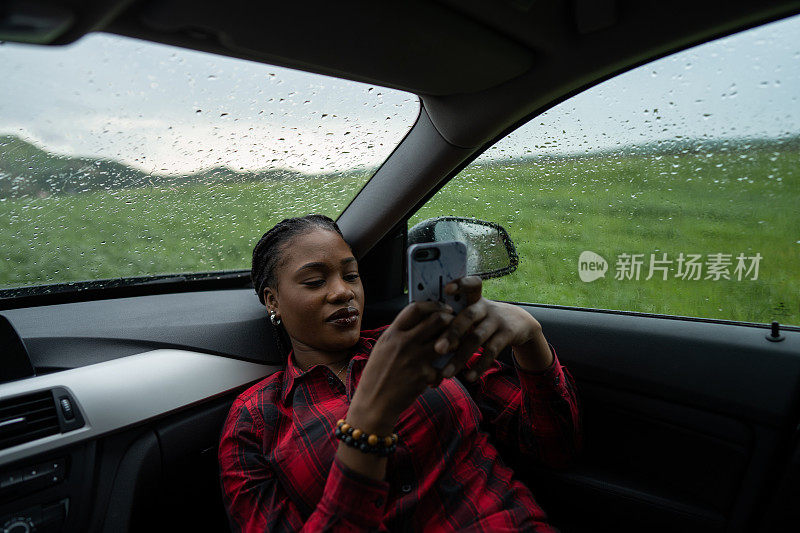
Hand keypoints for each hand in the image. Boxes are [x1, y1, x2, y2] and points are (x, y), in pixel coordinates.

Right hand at [348, 300, 453, 432]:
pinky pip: (442, 368)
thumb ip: (399, 334)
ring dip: (453, 344)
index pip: (416, 308)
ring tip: (451, 349)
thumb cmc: (377, 375)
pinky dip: (442, 372)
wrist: (373, 403)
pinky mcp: (423, 376)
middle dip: (449, 320)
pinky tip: (436, 378)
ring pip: (446, 341)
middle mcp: (404, 342)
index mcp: (392, 333)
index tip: (443, 308)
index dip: (433, 305)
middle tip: (453, 325)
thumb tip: (420, 322)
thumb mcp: (383, 348)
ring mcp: (415, 358)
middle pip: (437, 320)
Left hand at [433, 276, 552, 381]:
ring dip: (461, 357)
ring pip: (477, 338)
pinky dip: (479, 365)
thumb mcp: (474, 312)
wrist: (519, 323)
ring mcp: (497, 320)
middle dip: (451, 333)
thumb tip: (424, 331)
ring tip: (446, 373)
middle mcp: (485, 307)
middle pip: (468, 316)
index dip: (460, 284)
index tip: (446, 288)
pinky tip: (468, 377)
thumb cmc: (483, 319)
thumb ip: (455, 318)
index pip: (469, 285)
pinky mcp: (507, 334)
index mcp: (473, 299)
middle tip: (437, 349)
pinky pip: (491, 351)